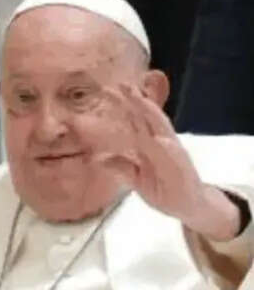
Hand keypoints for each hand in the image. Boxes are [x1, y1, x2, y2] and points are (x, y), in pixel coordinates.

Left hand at [97, 84, 240, 240]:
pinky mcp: (183, 169)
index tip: (109, 90)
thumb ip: (120, 166)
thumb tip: (97, 159)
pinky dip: (167, 148)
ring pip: (162, 130)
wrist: (191, 205)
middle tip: (120, 84)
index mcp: (151, 144)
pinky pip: (175, 158)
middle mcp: (163, 143)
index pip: (136, 120)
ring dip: (151, 114)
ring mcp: (174, 154)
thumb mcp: (136, 178)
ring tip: (140, 100)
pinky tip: (161, 140)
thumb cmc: (163, 188)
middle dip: (135, 101)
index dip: (124, 105)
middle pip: (147, 118)